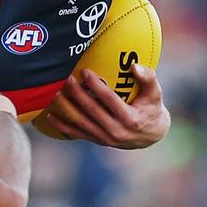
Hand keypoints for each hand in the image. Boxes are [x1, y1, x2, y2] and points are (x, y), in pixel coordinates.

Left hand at [46, 64, 170, 148]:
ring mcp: (105, 138)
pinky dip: (62, 126)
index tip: (84, 71)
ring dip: (66, 108)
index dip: (96, 85)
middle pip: (91, 110)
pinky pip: (77, 134)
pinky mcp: (97, 141)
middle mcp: (116, 131)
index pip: (109, 99)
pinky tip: (50, 116)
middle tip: (66, 79)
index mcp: (130, 119)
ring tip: (56, 93)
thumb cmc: (151, 108)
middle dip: (77, 94)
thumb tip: (135, 66)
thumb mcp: (156, 94)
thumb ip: (149, 78)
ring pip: (81, 122)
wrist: (150, 135)